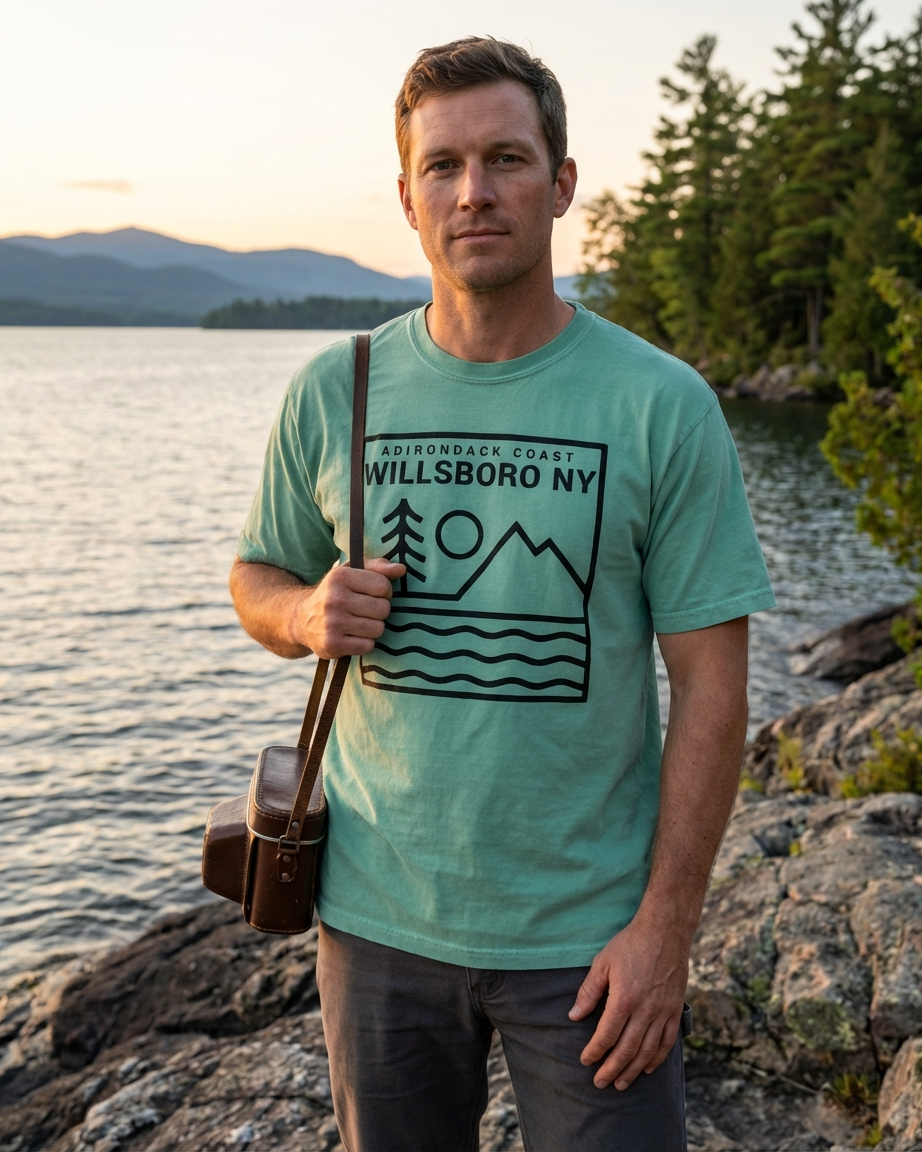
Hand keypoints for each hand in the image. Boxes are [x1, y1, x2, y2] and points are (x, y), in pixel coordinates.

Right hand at [296, 558, 404, 658]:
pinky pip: (368, 646)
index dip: (384, 592)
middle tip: (367, 611)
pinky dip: (365, 643)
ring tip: (360, 624)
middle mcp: (334, 599)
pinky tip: (353, 637)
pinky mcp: (332, 645)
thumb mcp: (352, 572)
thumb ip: (378, 567)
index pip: (383, 585)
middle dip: (380, 611)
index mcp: (340, 577)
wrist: (301, 619)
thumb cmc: (336, 593)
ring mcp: (332, 623)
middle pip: (383, 608)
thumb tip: (401, 569)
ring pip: (378, 629)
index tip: (374, 594)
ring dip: (374, 628)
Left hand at [568, 913, 688, 1090]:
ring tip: (621, 1084)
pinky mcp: (675, 1009)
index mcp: (624, 999)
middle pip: (626, 1049)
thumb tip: (574, 1016)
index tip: (585, 1061)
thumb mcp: (603, 963)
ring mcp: (663, 1011)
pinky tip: (647, 1068)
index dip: (594, 1051)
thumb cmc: (630, 944)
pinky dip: (657, 1058)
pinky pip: (668, 1041)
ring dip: (633, 1070)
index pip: (606, 1035)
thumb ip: (589, 992)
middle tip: (600, 1083)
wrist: (665, 930)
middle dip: (612, 1069)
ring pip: (647, 1051)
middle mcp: (645, 1010)